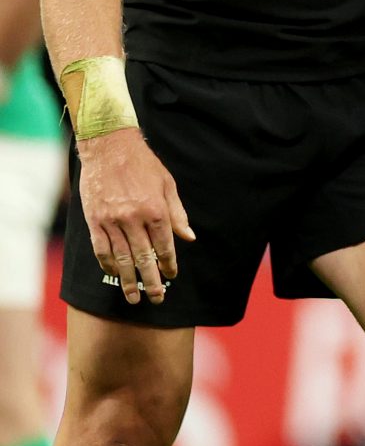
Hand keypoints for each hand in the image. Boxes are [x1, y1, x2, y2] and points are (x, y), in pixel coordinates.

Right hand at [77, 128, 191, 304]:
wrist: (109, 147)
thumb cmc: (144, 165)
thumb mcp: (168, 185)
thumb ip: (178, 214)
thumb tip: (189, 237)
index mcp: (155, 209)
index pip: (164, 245)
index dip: (169, 264)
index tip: (173, 276)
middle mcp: (133, 218)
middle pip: (143, 258)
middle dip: (152, 281)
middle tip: (157, 298)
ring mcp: (111, 221)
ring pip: (120, 258)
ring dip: (128, 280)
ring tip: (134, 297)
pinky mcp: (93, 220)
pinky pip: (101, 249)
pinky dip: (108, 264)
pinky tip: (115, 274)